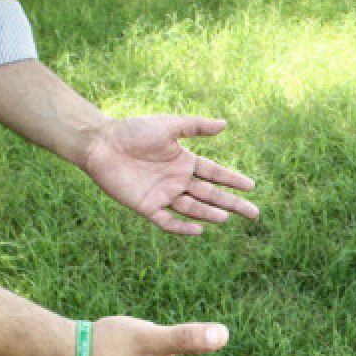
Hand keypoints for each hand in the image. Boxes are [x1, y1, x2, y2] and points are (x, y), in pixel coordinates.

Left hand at [82, 115, 257, 234]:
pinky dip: (182, 227)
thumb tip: (225, 124)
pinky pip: (168, 221)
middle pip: (210, 195)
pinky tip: (199, 230)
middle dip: (232, 204)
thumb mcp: (168, 125)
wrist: (100, 144)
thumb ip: (196, 126)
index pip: (215, 173)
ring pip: (193, 208)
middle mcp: (177, 180)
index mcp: (184, 161)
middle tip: (254, 213)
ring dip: (210, 214)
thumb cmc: (132, 131)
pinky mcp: (146, 206)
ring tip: (227, 218)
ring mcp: (163, 195)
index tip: (252, 186)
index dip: (233, 180)